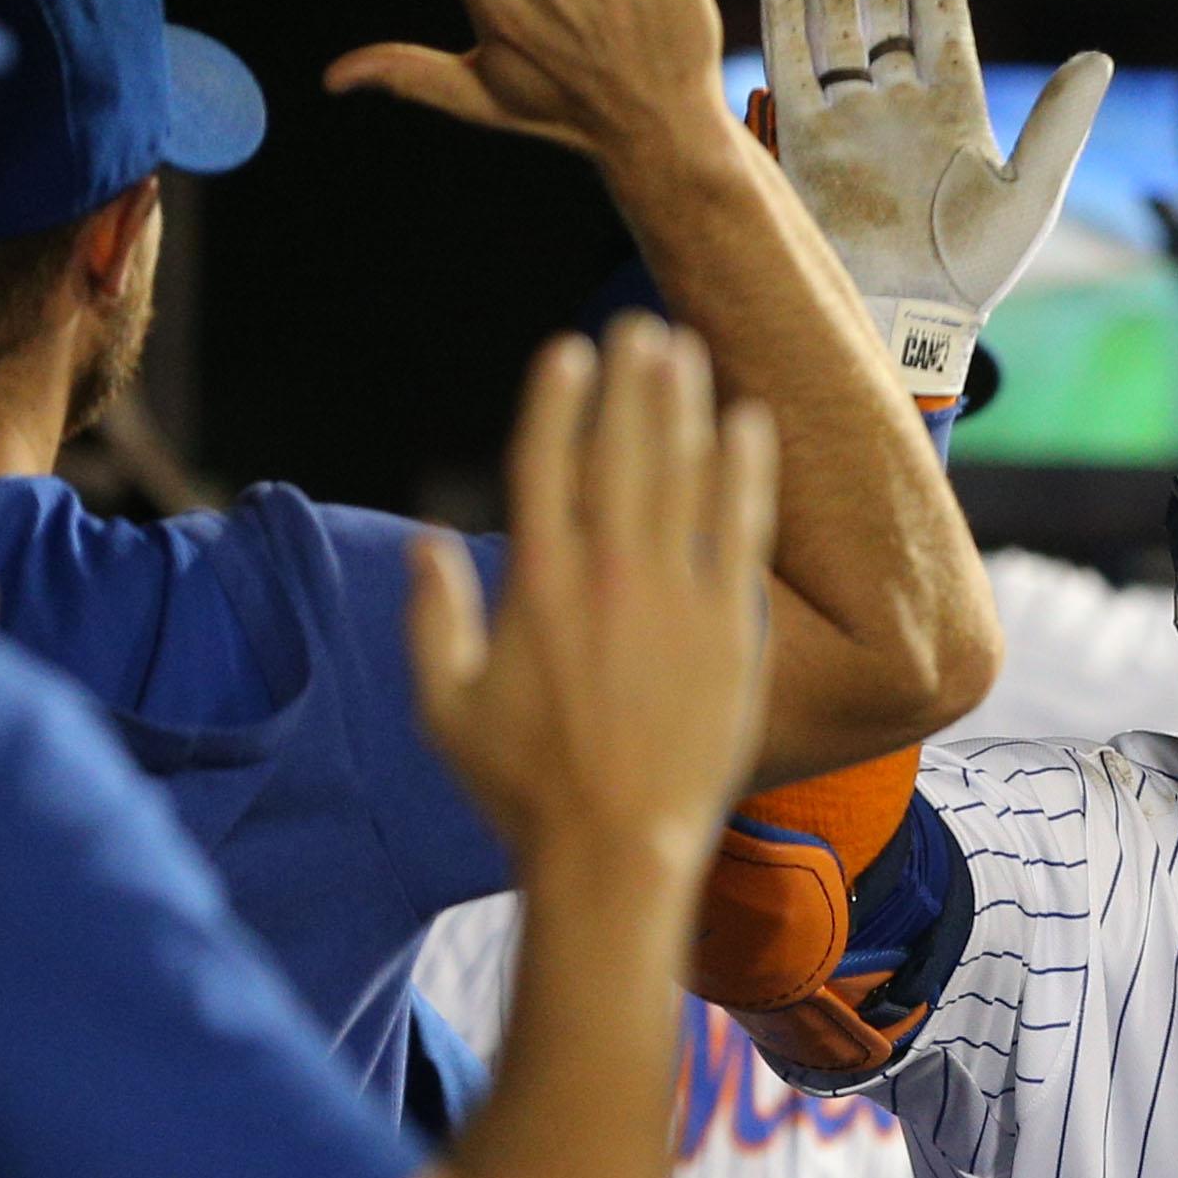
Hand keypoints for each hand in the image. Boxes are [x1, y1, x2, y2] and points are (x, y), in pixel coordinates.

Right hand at [407, 316, 777, 872]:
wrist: (617, 851)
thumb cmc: (523, 789)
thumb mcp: (443, 707)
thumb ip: (430, 618)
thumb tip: (428, 542)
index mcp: (535, 588)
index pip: (544, 466)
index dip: (557, 401)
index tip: (568, 350)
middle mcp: (608, 579)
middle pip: (620, 453)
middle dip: (630, 382)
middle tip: (641, 326)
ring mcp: (676, 601)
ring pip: (683, 478)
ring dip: (685, 407)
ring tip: (687, 349)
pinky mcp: (731, 632)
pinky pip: (743, 532)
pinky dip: (746, 472)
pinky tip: (749, 424)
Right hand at [757, 0, 1110, 397]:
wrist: (909, 319)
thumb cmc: (976, 269)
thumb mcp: (1032, 195)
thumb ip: (1058, 124)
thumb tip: (1098, 58)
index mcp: (954, 109)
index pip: (942, 19)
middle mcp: (899, 106)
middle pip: (884, 10)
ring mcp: (850, 122)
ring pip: (837, 29)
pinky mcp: (805, 146)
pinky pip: (790, 74)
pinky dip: (784, 28)